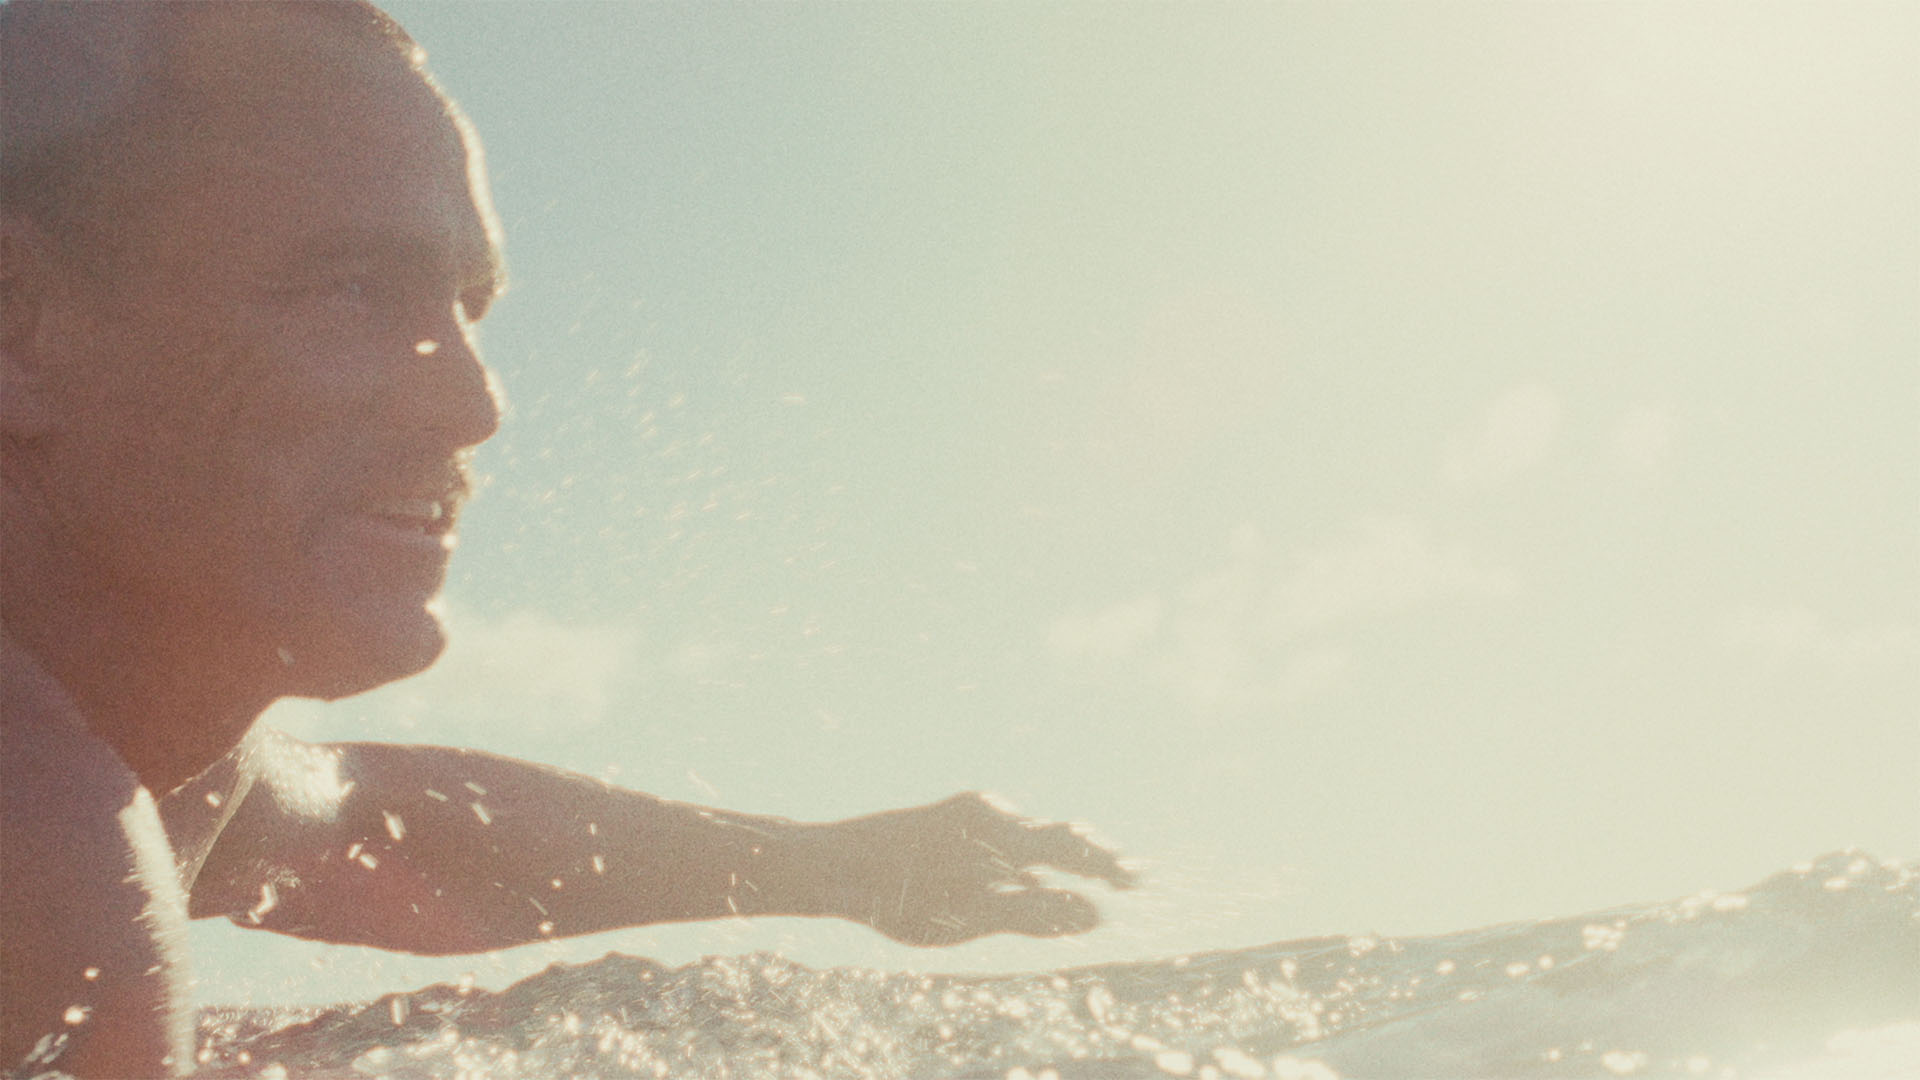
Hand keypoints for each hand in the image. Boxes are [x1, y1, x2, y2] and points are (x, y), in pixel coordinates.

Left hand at [806, 792, 1134, 946]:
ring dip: (1067, 855)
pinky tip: (1037, 879)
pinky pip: (1006, 839)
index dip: (1110, 867)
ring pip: (1032, 835)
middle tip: (1136, 877)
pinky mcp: (953, 823)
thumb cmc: (899, 894)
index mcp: (1001, 832)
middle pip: (1057, 835)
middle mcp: (990, 814)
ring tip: (1101, 872)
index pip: (1072, 847)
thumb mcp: (970, 917)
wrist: (833, 862)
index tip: (1143, 883)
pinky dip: (1031, 859)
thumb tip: (1094, 918)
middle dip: (1097, 858)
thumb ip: (1032, 916)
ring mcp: (970, 815)